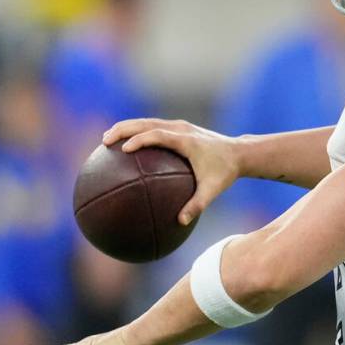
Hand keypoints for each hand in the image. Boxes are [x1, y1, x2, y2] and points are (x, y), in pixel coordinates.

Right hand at [103, 118, 240, 224]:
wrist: (239, 153)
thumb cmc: (225, 172)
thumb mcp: (213, 190)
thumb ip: (197, 205)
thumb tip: (180, 222)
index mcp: (186, 140)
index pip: (158, 135)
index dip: (140, 140)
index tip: (123, 149)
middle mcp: (181, 129)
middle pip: (146, 123)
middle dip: (124, 129)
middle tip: (105, 140)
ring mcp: (180, 126)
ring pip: (147, 122)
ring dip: (127, 127)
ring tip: (107, 139)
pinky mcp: (180, 128)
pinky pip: (154, 127)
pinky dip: (138, 132)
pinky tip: (125, 146)